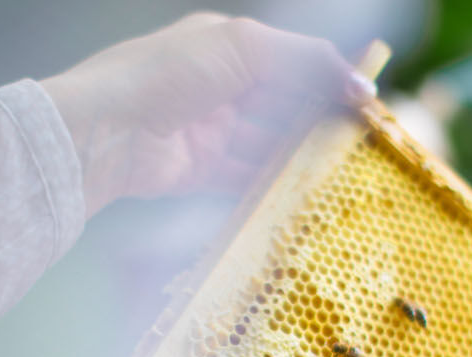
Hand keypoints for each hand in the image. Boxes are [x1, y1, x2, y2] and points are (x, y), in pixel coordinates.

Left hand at [41, 13, 375, 215]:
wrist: (106, 130)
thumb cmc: (168, 73)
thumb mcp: (244, 47)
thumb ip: (305, 60)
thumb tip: (358, 81)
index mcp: (228, 47)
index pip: (292, 61)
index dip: (329, 80)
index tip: (366, 103)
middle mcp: (220, 87)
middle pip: (283, 105)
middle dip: (319, 122)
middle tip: (358, 142)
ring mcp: (210, 130)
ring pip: (268, 145)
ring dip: (299, 157)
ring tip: (337, 172)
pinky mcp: (200, 171)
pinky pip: (245, 179)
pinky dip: (272, 186)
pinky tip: (301, 194)